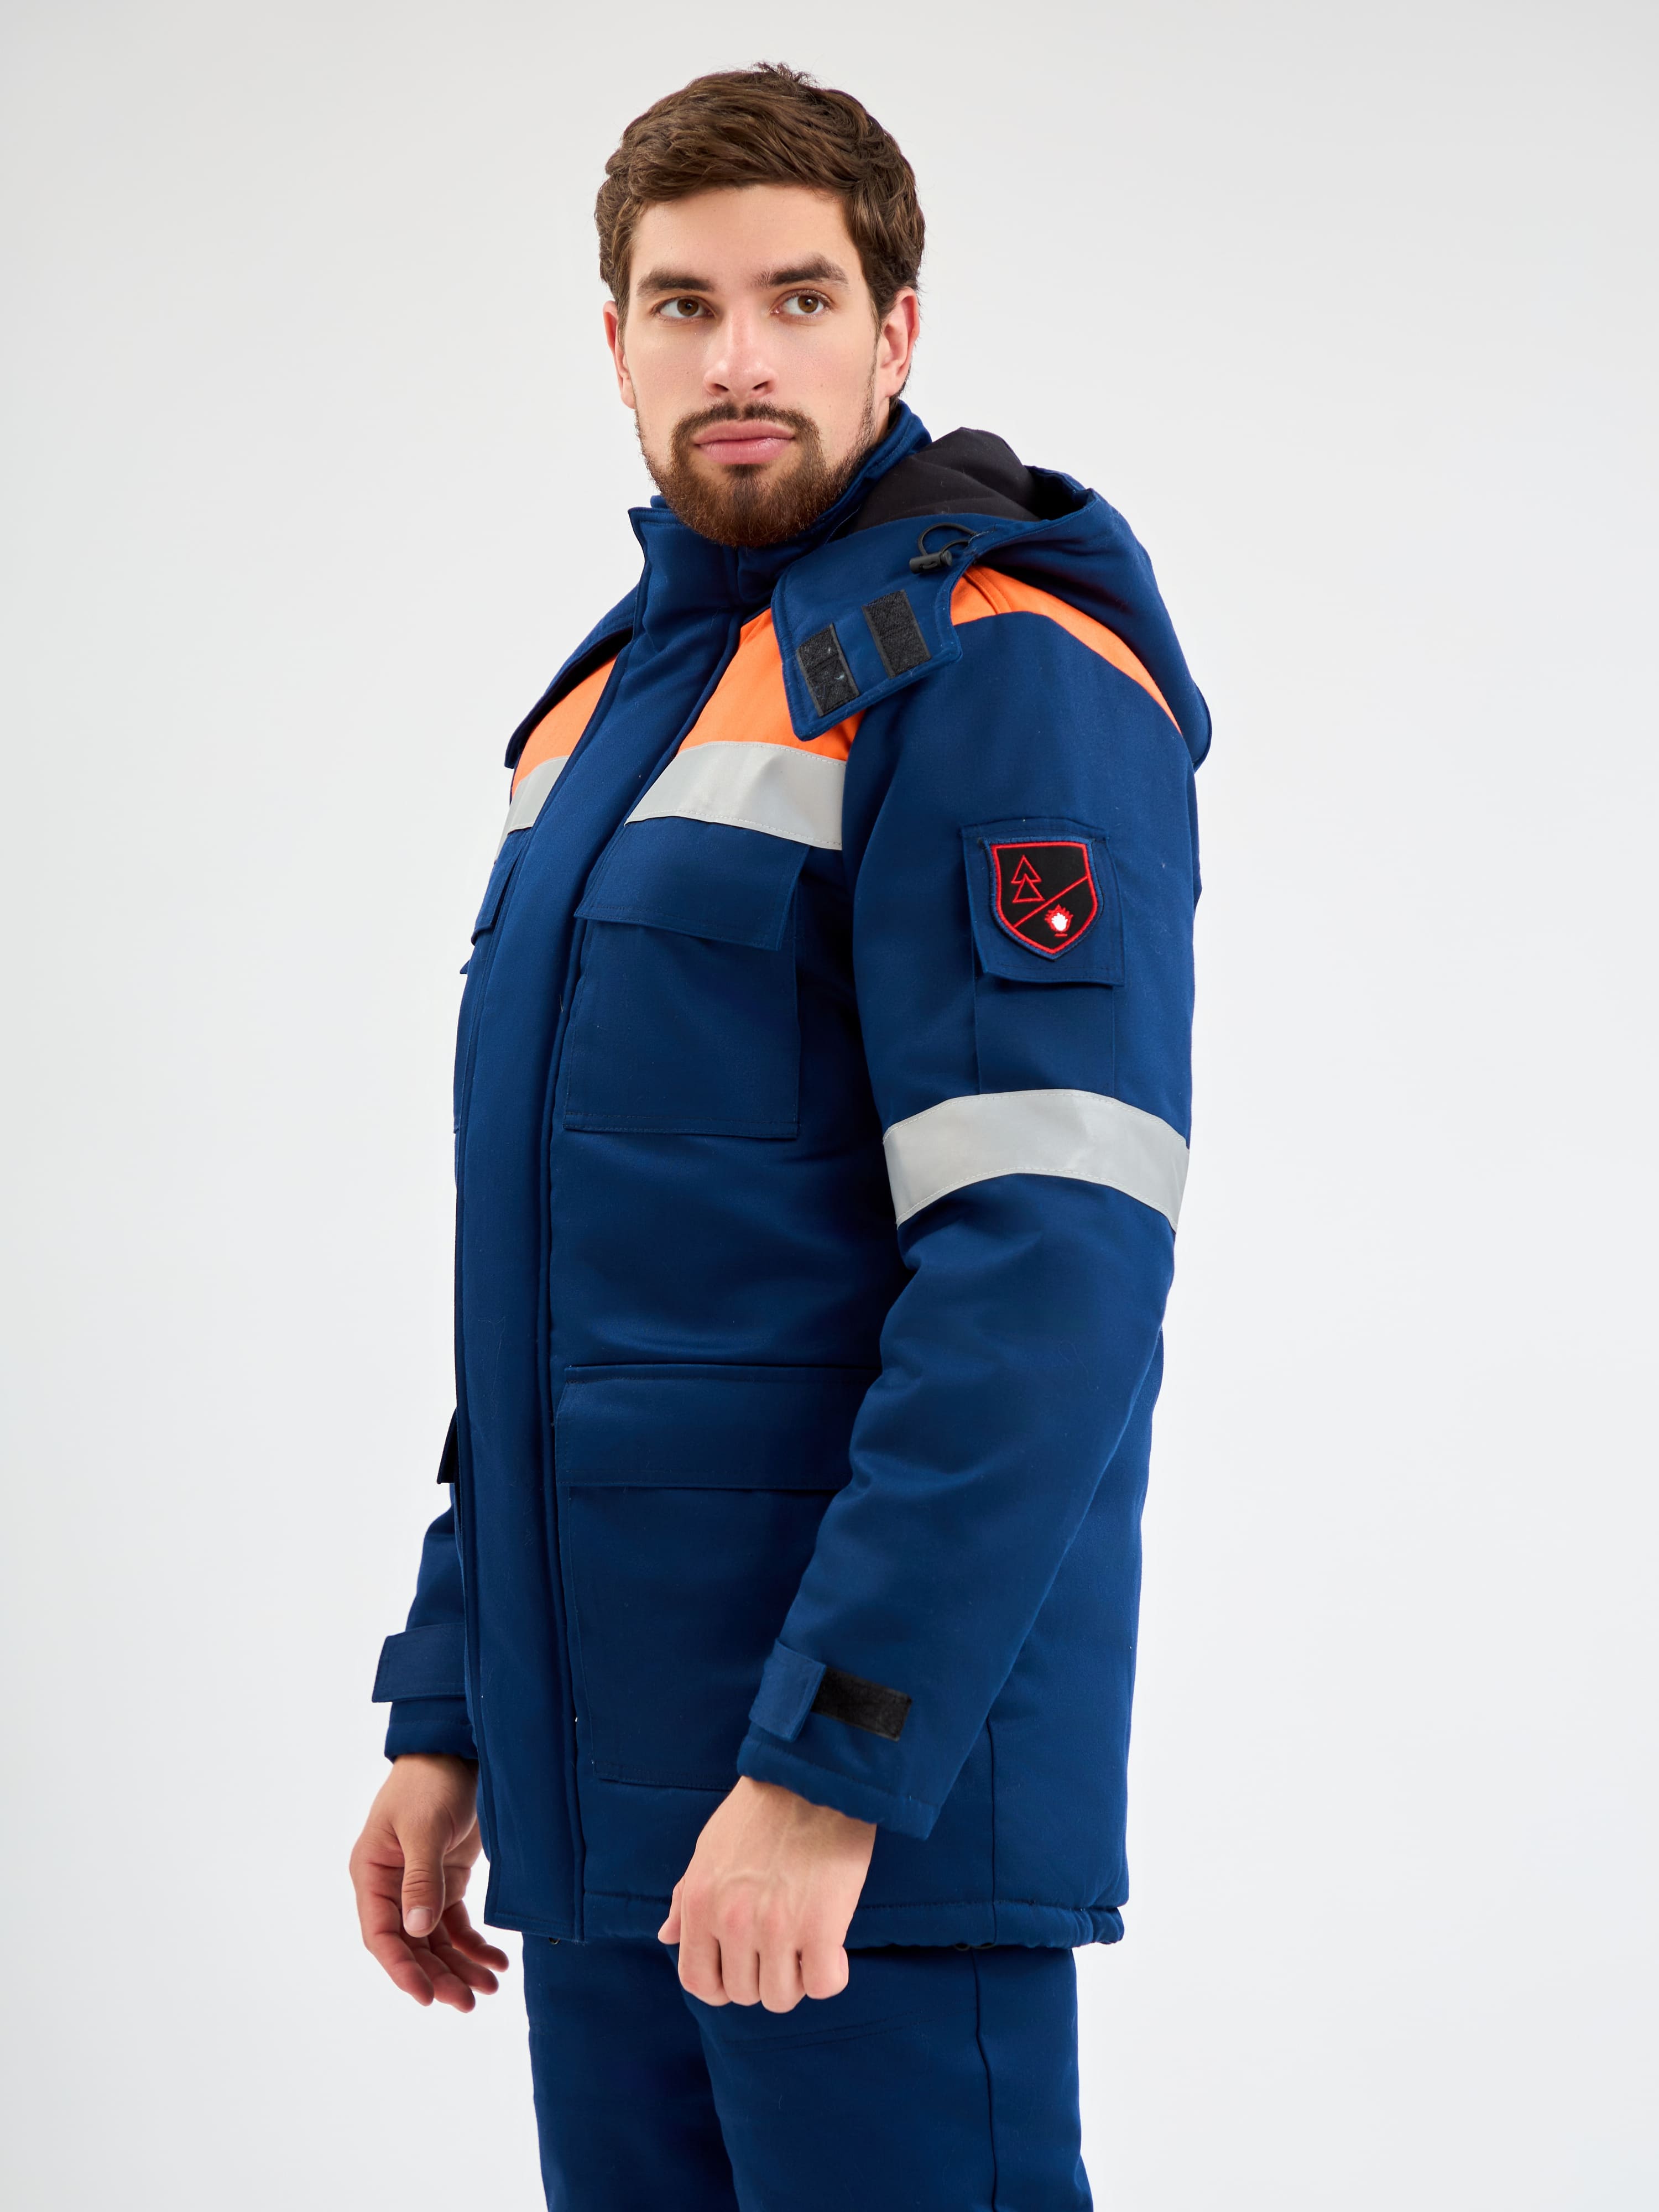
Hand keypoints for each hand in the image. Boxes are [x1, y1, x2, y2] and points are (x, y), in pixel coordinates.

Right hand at [349, 1753, 508, 2010]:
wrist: (457, 1751)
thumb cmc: (429, 1783)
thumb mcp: (422, 1828)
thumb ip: (420, 1878)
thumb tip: (417, 1931)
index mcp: (372, 1875)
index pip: (381, 1935)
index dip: (401, 1969)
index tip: (425, 1998)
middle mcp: (392, 1887)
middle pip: (411, 1946)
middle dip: (437, 1976)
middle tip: (466, 2003)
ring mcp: (421, 1886)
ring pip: (436, 1941)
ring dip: (459, 1966)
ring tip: (488, 1989)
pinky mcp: (447, 1881)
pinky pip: (457, 1924)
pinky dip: (474, 1945)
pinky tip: (495, 1961)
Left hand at [659, 1775, 875, 2012]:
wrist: (812, 1777)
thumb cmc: (760, 1810)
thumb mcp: (708, 1848)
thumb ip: (686, 1898)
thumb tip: (666, 1936)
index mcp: (702, 1903)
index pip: (697, 1981)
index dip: (719, 1986)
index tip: (741, 1971)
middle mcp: (734, 1922)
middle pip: (744, 1993)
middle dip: (762, 1976)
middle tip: (782, 1946)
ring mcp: (777, 1928)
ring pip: (781, 1997)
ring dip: (796, 1978)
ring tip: (806, 1944)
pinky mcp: (822, 1927)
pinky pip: (823, 1985)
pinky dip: (830, 1975)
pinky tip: (833, 1948)